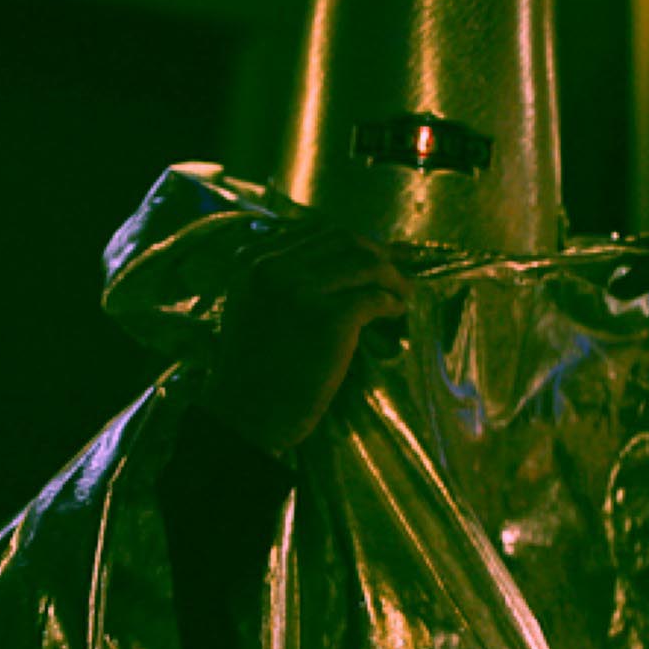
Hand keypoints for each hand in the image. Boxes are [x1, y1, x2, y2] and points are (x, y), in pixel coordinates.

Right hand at [201, 219, 411, 451]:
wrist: (245, 416)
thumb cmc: (252, 371)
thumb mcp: (253, 307)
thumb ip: (280, 279)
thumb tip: (337, 261)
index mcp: (253, 261)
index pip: (314, 231)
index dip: (351, 241)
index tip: (372, 254)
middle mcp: (275, 267)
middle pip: (343, 240)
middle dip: (376, 252)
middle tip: (396, 270)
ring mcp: (302, 289)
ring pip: (365, 263)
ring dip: (391, 276)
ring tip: (403, 292)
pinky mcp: (329, 317)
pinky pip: (374, 298)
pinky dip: (392, 302)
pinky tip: (396, 312)